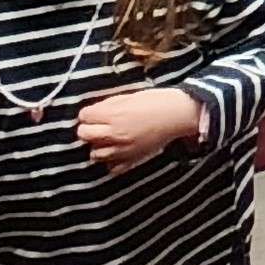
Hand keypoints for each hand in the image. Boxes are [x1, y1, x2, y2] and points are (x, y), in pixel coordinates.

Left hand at [73, 87, 203, 171]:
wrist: (180, 115)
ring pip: (94, 153)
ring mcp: (122, 150)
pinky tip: (118, 151)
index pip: (84, 116)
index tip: (96, 112)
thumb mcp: (132, 96)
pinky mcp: (131, 160)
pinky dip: (111, 161)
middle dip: (89, 128)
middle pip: (84, 134)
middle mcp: (114, 134)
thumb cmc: (159, 101)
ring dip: (98, 145)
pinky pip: (111, 167)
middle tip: (99, 124)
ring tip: (108, 138)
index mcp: (114, 115)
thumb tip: (95, 111)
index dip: (90, 112)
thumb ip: (111, 104)